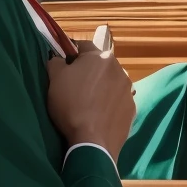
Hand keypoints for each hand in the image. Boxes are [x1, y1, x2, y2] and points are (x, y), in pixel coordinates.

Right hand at [46, 25, 135, 155]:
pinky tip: (98, 115)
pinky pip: (117, 101)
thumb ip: (55, 62)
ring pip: (110, 83)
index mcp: (101, 57)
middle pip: (99, 65)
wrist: (92, 141)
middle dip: (88, 72)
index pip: (83, 46)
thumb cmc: (71, 104)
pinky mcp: (132, 109)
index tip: (63, 64)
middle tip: (73, 87)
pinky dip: (109, 104)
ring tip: (87, 103)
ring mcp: (128, 90)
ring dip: (100, 88)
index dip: (71, 53)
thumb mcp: (54, 79)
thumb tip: (58, 59)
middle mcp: (120, 69)